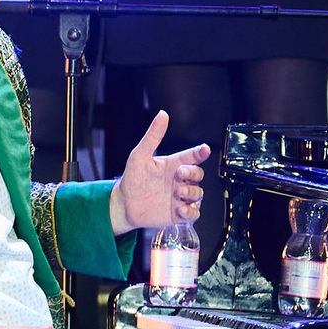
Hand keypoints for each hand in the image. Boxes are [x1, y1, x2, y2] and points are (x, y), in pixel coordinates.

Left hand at [110, 111, 210, 233]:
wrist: (124, 204)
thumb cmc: (132, 179)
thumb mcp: (140, 155)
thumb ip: (153, 136)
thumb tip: (162, 115)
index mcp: (173, 164)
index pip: (193, 156)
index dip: (200, 152)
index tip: (204, 149)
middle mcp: (179, 180)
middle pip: (198, 174)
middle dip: (193, 173)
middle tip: (179, 175)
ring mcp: (180, 197)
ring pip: (198, 194)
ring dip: (191, 193)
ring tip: (177, 192)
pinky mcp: (179, 213)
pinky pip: (194, 213)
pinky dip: (190, 212)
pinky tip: (180, 209)